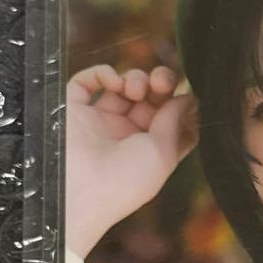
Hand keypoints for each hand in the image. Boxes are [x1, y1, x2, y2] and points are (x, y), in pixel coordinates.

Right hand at [65, 64, 198, 258]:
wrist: (78, 189)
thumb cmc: (126, 180)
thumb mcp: (163, 153)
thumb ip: (175, 120)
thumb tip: (188, 98)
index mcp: (150, 151)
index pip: (172, 121)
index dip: (183, 105)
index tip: (190, 96)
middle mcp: (126, 136)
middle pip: (151, 99)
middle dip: (161, 84)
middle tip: (161, 82)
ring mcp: (99, 122)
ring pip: (123, 87)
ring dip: (136, 79)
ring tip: (135, 90)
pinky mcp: (73, 110)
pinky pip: (88, 82)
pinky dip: (103, 73)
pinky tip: (114, 83)